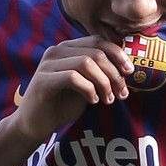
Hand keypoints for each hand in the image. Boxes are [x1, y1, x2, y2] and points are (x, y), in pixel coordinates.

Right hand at [14, 36, 133, 141]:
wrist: (35, 124)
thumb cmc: (62, 104)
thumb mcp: (87, 85)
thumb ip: (100, 74)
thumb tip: (126, 69)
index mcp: (68, 48)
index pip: (98, 41)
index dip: (117, 54)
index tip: (129, 72)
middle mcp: (57, 51)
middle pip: (95, 52)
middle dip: (113, 73)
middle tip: (121, 93)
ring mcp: (48, 64)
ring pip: (86, 63)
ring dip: (103, 82)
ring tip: (107, 99)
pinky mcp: (43, 80)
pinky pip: (72, 77)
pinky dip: (88, 89)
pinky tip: (93, 100)